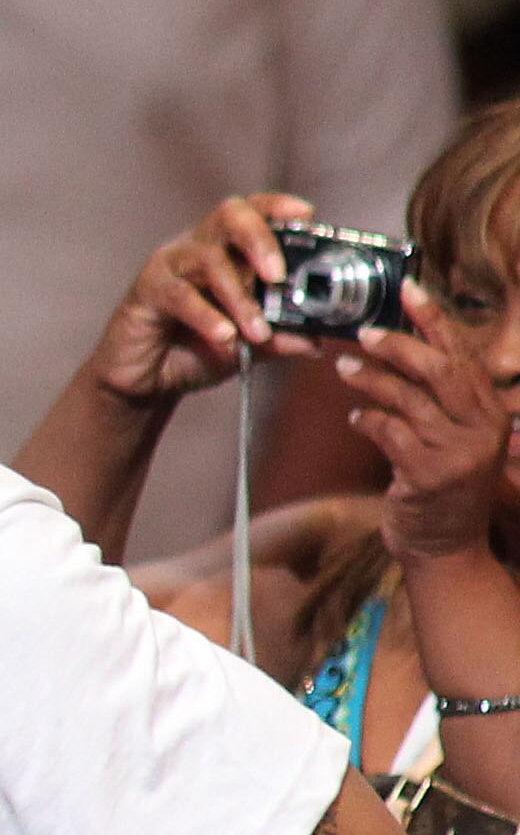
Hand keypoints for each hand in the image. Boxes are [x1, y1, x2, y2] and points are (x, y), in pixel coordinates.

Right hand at [83, 191, 310, 406]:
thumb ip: (280, 337)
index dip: (277, 206)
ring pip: (209, 260)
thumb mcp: (248, 345)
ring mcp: (169, 265)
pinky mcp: (146, 291)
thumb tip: (314, 339)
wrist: (148, 382)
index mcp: (225, 248)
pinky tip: (225, 337)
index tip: (306, 214)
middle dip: (260, 239)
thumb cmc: (196, 350)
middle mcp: (196, 246)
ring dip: (239, 296)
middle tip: (278, 275)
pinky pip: (181, 295)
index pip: (252, 210)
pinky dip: (207, 316)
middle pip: (229, 216)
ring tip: (258, 331)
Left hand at [337, 278, 512, 562]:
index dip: (436, 319)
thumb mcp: (453, 437)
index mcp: (491, 411)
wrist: (445, 546)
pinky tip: (356, 417)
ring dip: (372, 378)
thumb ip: (436, 398)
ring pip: (410, 398)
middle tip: (365, 331)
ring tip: (344, 367)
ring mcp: (457, 453)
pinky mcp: (428, 475)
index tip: (409, 289)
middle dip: (401, 345)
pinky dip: (368, 419)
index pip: (464, 355)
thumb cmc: (441, 484)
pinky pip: (390, 433)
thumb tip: (396, 345)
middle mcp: (482, 428)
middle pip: (442, 370)